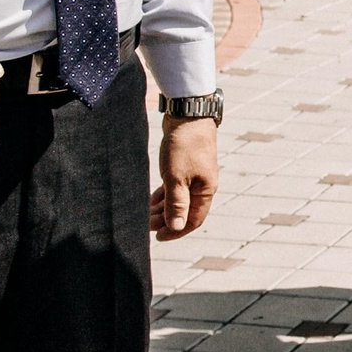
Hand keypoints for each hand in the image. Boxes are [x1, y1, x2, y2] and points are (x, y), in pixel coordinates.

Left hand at [152, 116, 220, 239]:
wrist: (187, 114)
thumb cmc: (184, 145)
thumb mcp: (177, 178)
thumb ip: (177, 203)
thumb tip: (178, 227)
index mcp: (206, 190)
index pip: (194, 219)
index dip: (177, 231)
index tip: (158, 237)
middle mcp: (202, 185)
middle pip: (185, 211)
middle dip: (166, 220)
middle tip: (146, 226)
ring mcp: (194, 175)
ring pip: (179, 199)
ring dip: (163, 209)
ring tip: (146, 215)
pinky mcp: (185, 165)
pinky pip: (175, 187)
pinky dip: (164, 195)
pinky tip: (151, 200)